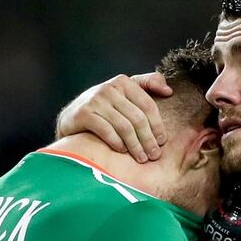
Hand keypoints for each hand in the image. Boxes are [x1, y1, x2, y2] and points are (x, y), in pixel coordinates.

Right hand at [55, 72, 171, 162]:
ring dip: (135, 146)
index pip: (148, 105)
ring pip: (124, 126)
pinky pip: (106, 131)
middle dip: (148, 139)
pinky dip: (117, 143)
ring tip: (141, 158)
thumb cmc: (105, 108)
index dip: (157, 125)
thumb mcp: (125, 92)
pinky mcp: (83, 113)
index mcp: (124, 82)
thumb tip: (168, 91)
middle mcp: (109, 88)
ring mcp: (95, 100)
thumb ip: (147, 85)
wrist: (71, 117)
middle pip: (137, 118)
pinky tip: (123, 152)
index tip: (162, 142)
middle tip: (154, 155)